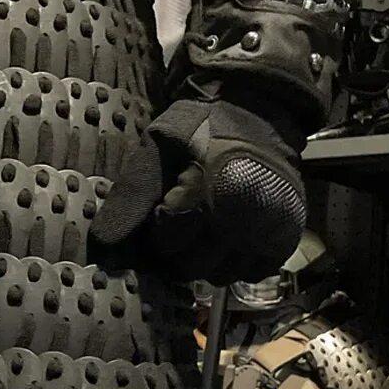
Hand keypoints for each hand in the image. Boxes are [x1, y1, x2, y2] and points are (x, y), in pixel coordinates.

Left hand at [90, 96, 305, 285]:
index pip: (166, 244)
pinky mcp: (286, 235)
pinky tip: (226, 240)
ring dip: (204, 262)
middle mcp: (240, 219)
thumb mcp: (155, 151)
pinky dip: (237, 263)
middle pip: (191, 268)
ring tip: (200, 233)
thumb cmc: (198, 130)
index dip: (154, 232)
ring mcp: (267, 230)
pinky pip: (253, 272)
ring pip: (221, 276)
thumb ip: (130, 197)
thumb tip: (103, 244)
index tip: (157, 214)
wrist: (255, 112)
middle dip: (173, 254)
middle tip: (173, 231)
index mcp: (204, 195)